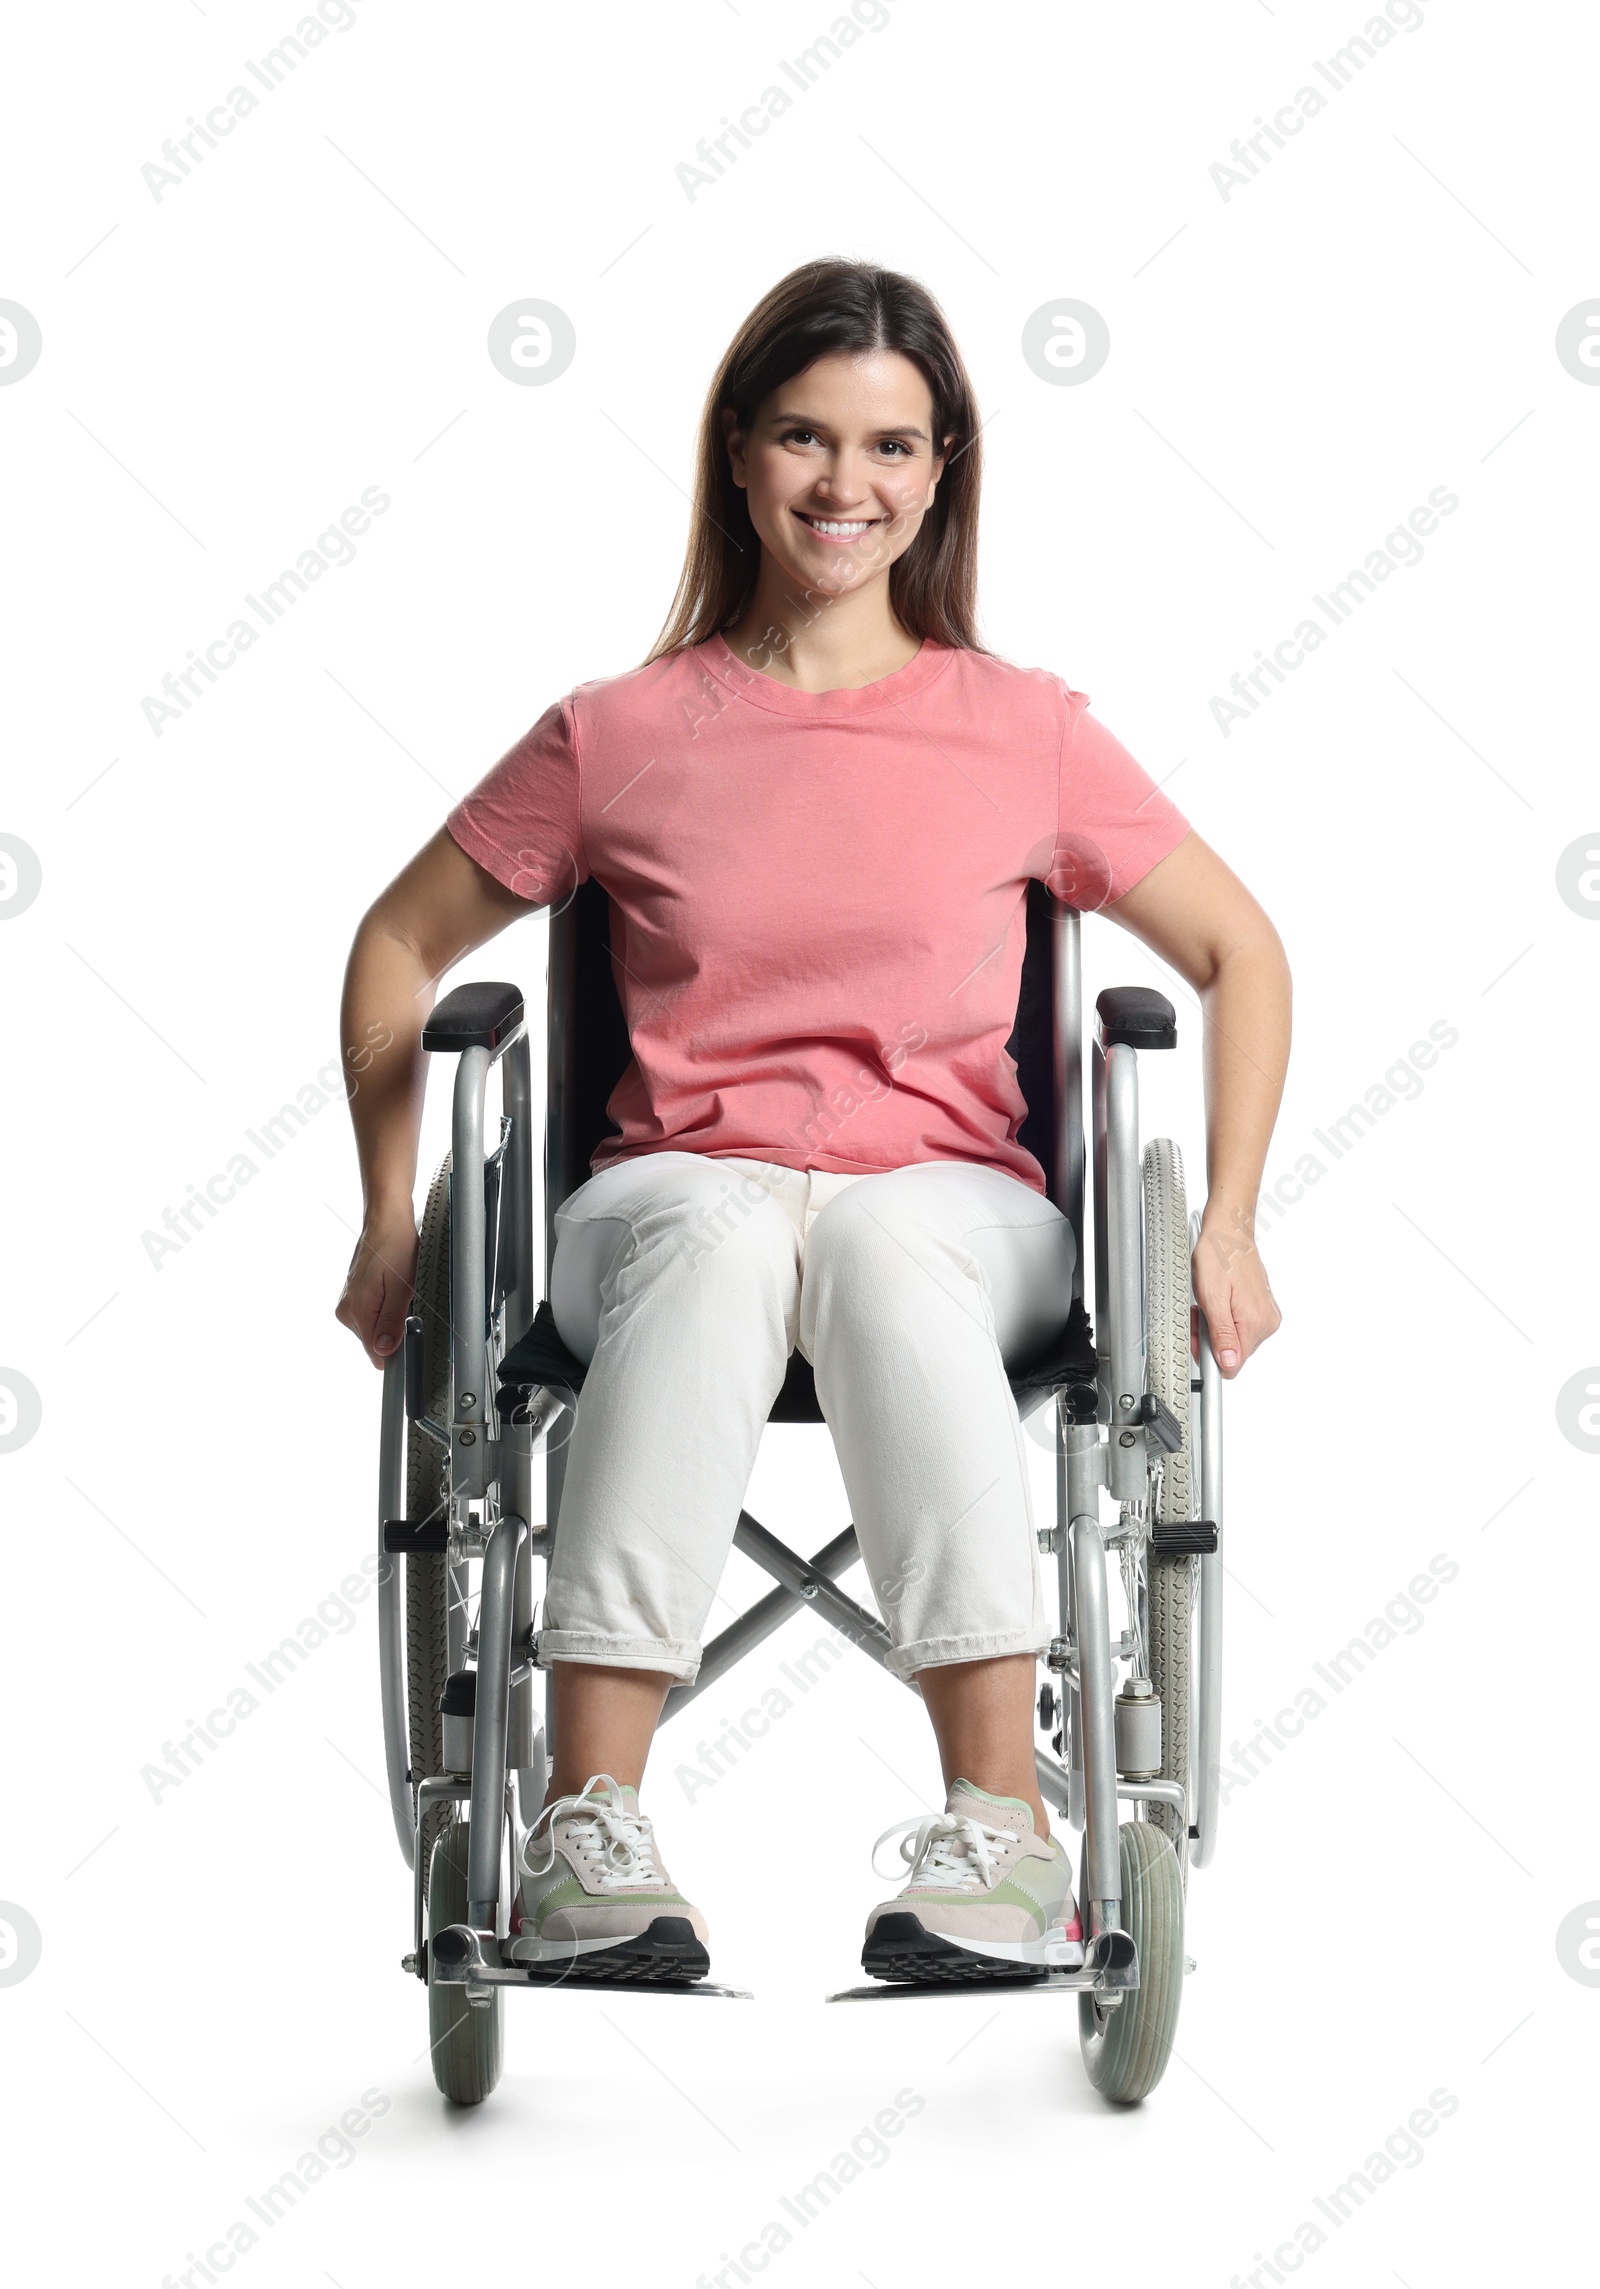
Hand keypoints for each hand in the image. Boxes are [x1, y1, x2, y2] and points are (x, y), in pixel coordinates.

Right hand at [335, 1207, 419, 1368]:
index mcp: (357, 1311)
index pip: (376, 1353)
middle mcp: (346, 1311)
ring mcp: (348, 1304)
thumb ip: (392, 1322)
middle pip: (376, 1343)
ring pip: (375, 1329)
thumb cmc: (396, 1247)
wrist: (386, 1222)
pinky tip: (390, 1289)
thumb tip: (383, 1351)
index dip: (396, 1347)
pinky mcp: (353, 1298)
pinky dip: (385, 1308)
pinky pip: (373, 1316)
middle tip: (406, 1301)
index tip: (407, 1328)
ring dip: (391, 1317)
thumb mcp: (402, 1287)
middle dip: (395, 1329)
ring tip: (398, 1291)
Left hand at [1189, 1212, 1280, 1378]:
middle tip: (1197, 1314)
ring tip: (1206, 1305)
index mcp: (1255, 1322)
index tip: (1198, 1337)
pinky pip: (1240, 1327)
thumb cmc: (1218, 1256)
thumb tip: (1229, 1363)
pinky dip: (1224, 1319)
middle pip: (1233, 1353)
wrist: (1229, 1232)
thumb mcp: (1211, 1296)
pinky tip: (1217, 1303)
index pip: (1233, 1366)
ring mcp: (1267, 1315)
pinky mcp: (1263, 1309)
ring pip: (1235, 1340)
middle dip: (1210, 1339)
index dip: (1210, 1356)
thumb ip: (1222, 1333)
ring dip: (1215, 1328)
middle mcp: (1267, 1322)